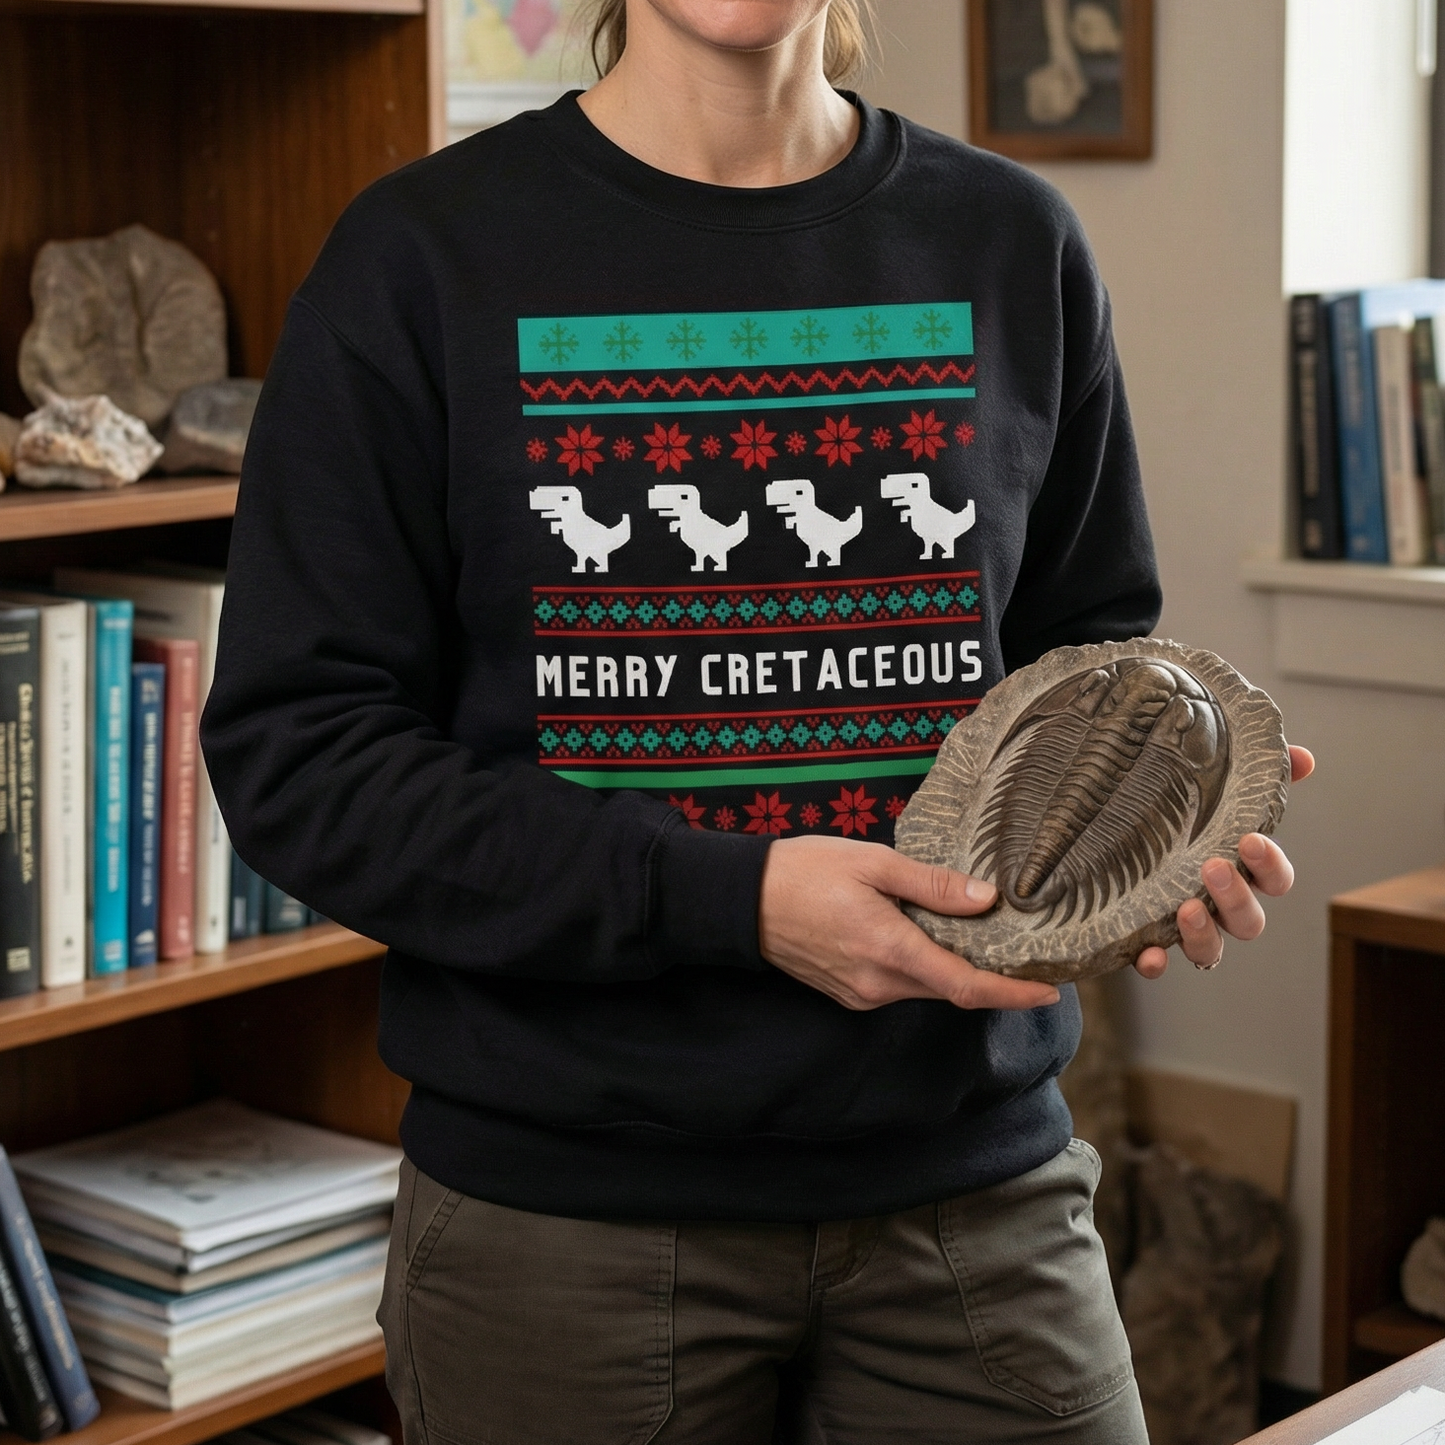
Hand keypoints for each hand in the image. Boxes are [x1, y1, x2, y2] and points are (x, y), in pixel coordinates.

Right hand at [758, 834, 1059, 1012]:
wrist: (743, 900)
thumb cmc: (804, 872)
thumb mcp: (872, 862)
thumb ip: (931, 885)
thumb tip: (986, 899)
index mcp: (889, 950)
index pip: (965, 986)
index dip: (1012, 993)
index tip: (1049, 992)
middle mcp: (878, 984)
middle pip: (951, 990)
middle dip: (991, 978)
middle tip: (1024, 951)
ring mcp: (862, 993)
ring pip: (926, 987)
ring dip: (954, 969)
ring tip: (977, 935)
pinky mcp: (849, 992)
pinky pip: (901, 985)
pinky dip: (924, 967)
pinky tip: (928, 937)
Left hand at [1134, 744, 1315, 977]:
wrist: (1102, 833)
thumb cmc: (1174, 812)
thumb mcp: (1208, 784)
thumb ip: (1256, 771)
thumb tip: (1301, 757)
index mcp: (1240, 870)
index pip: (1275, 878)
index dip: (1270, 865)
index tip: (1250, 841)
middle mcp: (1218, 905)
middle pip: (1249, 921)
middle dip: (1236, 897)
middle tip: (1213, 868)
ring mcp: (1184, 928)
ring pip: (1211, 950)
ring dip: (1204, 935)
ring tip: (1186, 909)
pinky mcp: (1146, 941)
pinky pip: (1157, 963)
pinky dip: (1156, 963)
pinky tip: (1149, 955)